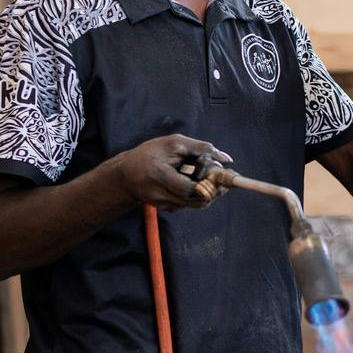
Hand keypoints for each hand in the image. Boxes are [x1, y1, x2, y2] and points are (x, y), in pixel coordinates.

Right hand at [108, 135, 231, 210]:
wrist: (126, 175)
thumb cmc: (149, 154)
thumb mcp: (173, 143)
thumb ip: (200, 149)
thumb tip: (226, 159)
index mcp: (161, 176)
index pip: (192, 188)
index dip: (211, 184)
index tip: (223, 177)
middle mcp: (161, 194)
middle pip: (197, 200)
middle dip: (213, 189)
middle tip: (220, 178)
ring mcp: (163, 204)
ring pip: (195, 204)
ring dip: (206, 192)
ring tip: (205, 177)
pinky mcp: (165, 208)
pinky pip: (187, 204)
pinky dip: (194, 195)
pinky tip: (189, 183)